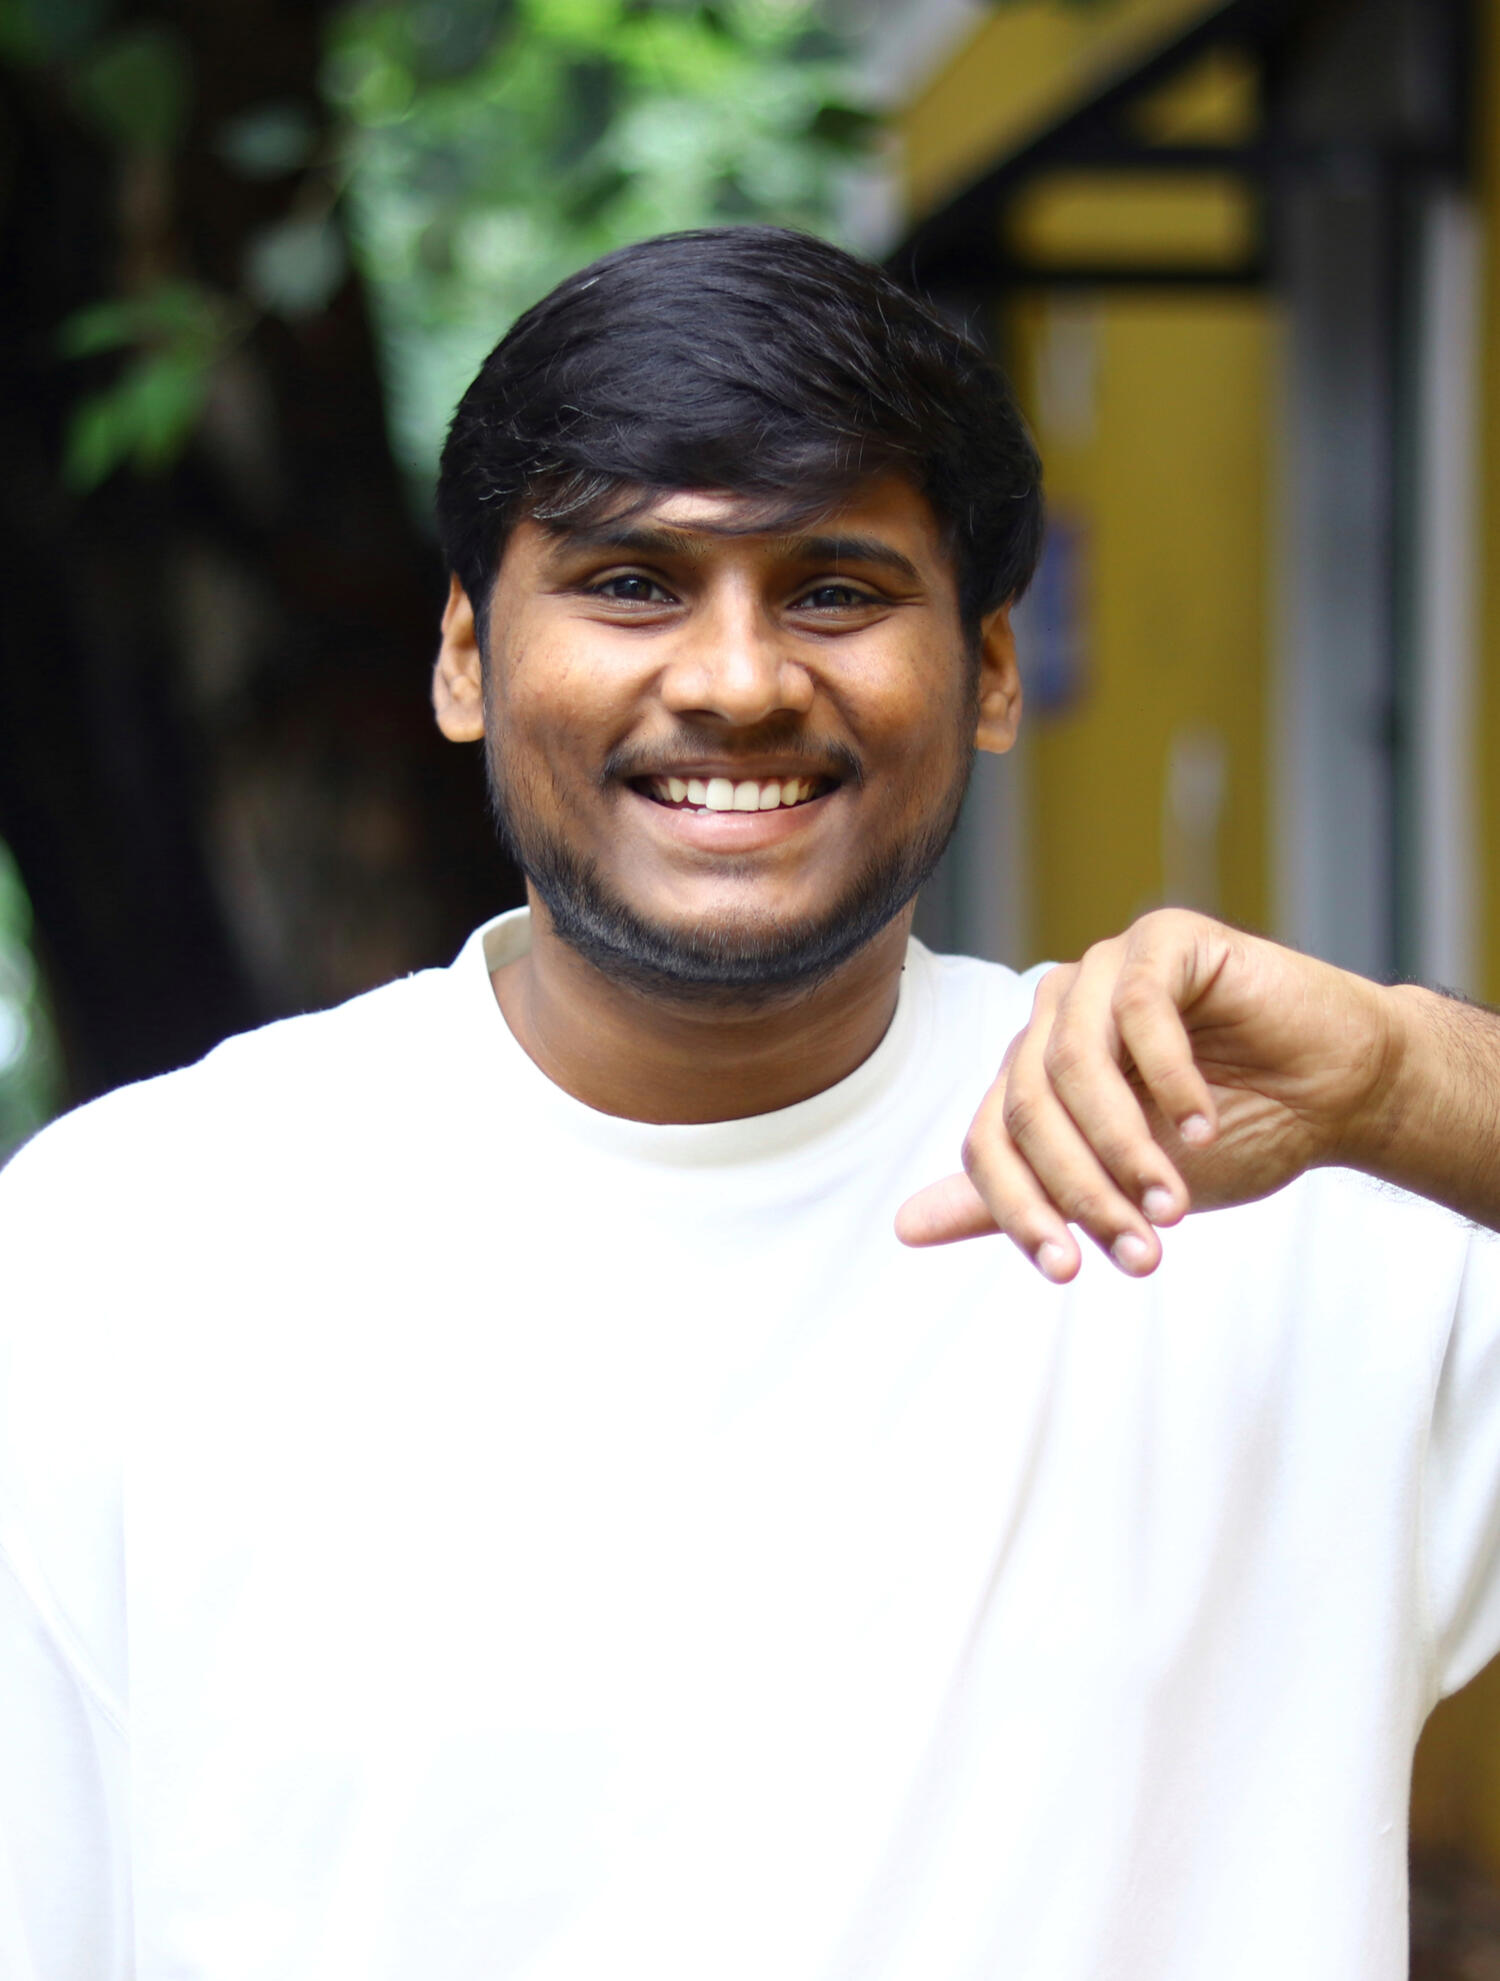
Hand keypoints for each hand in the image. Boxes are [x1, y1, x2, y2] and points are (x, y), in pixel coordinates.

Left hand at [895, 909, 1400, 1280]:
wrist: (1338, 1092)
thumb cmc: (1234, 1133)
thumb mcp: (1119, 1186)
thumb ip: (1021, 1196)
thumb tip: (903, 1229)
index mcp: (1031, 1070)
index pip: (988, 1142)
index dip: (1020, 1211)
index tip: (1069, 1271)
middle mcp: (1054, 1014)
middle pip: (1025, 1108)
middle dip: (1081, 1189)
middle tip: (1142, 1249)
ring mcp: (1103, 970)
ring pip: (1073, 1062)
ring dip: (1124, 1144)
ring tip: (1174, 1200)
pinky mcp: (1163, 940)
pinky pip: (1138, 1007)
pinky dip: (1170, 1076)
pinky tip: (1206, 1123)